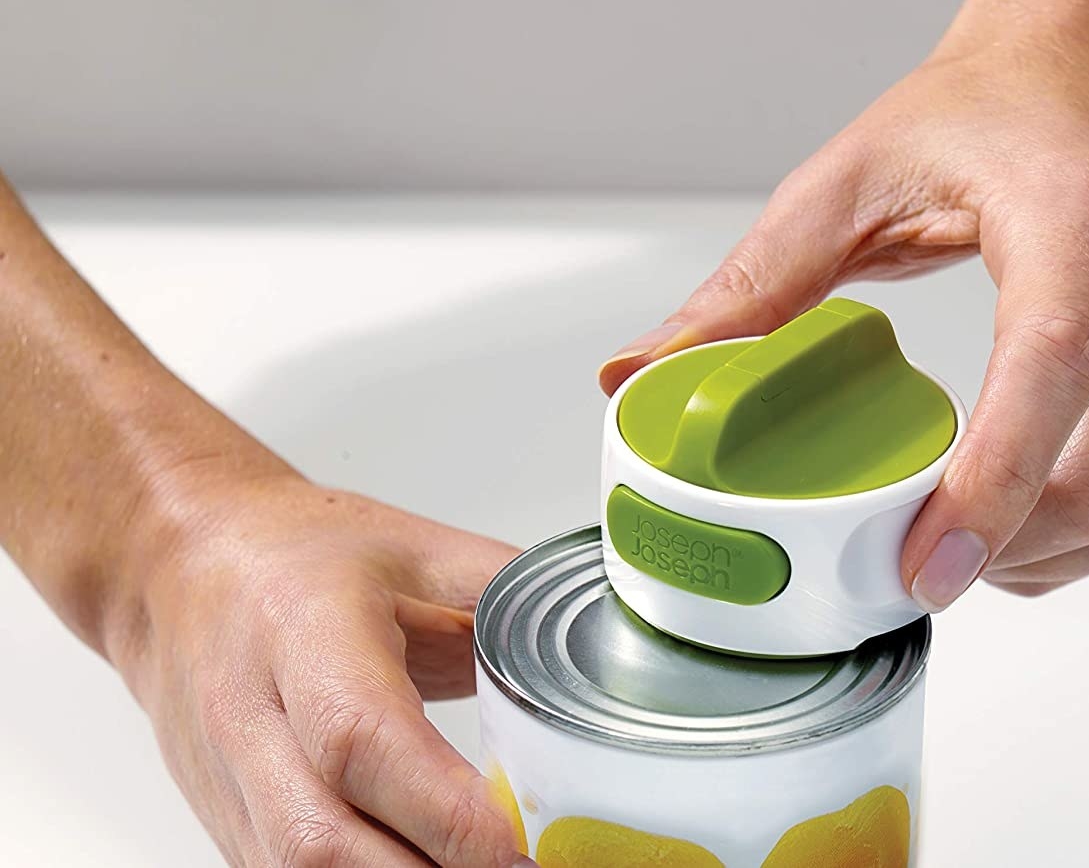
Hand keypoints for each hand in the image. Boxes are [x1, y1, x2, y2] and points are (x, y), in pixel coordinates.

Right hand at [108, 472, 533, 866]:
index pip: (362, 741)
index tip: (525, 843)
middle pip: (325, 844)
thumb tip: (613, 626)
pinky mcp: (233, 832)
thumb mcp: (417, 548)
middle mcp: (252, 721)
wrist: (179, 568)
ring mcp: (232, 790)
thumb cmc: (293, 554)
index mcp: (303, 631)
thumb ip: (511, 590)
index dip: (444, 811)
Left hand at [599, 6, 1088, 607]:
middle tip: (918, 573)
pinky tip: (1021, 526)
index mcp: (1071, 216)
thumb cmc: (993, 109)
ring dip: (1053, 560)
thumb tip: (639, 375)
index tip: (924, 567)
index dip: (994, 484)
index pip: (1054, 364)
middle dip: (1012, 553)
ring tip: (966, 556)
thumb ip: (751, 284)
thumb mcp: (850, 176)